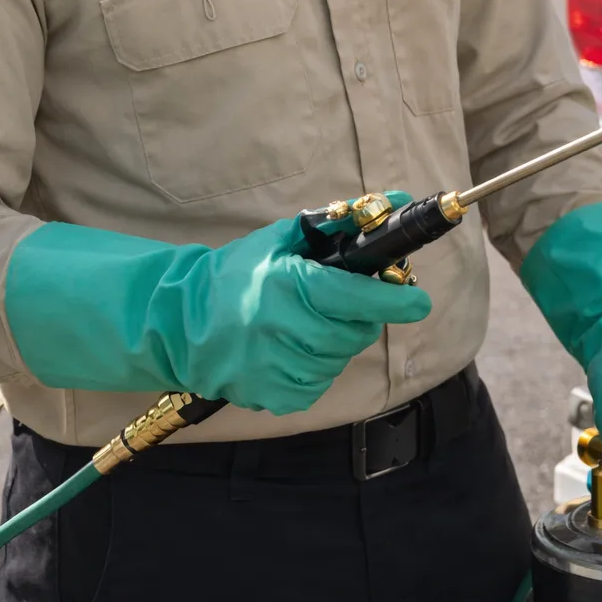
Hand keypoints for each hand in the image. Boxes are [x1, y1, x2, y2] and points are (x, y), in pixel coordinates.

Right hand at [177, 194, 431, 413]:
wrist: (182, 321)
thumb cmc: (237, 273)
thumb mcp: (282, 239)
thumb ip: (338, 223)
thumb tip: (394, 203)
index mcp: (286, 286)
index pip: (353, 297)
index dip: (393, 301)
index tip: (419, 301)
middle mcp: (282, 330)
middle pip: (354, 332)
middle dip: (360, 317)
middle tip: (345, 304)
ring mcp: (276, 368)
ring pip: (338, 360)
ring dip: (336, 342)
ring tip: (308, 323)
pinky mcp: (273, 397)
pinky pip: (318, 385)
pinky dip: (316, 367)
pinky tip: (293, 348)